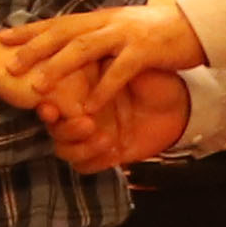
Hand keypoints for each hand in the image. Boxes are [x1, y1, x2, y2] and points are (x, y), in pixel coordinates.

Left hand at [8, 4, 202, 114]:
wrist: (200, 26)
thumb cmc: (160, 33)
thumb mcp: (124, 30)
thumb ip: (101, 36)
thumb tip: (75, 44)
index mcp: (102, 18)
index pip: (59, 22)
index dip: (30, 29)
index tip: (2, 37)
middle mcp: (109, 22)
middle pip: (64, 33)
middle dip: (34, 48)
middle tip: (9, 66)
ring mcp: (126, 35)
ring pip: (84, 49)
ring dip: (58, 68)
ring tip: (37, 88)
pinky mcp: (146, 51)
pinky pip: (119, 72)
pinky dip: (102, 90)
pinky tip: (88, 108)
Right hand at [46, 69, 189, 171]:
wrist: (181, 107)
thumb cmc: (156, 81)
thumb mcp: (135, 65)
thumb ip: (111, 66)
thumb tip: (88, 60)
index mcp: (79, 88)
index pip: (50, 98)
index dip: (45, 105)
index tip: (49, 108)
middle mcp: (78, 112)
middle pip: (53, 127)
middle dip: (64, 129)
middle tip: (85, 123)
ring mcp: (89, 135)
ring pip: (64, 150)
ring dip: (79, 147)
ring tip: (105, 138)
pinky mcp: (101, 154)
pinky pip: (84, 166)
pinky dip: (95, 161)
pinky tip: (115, 152)